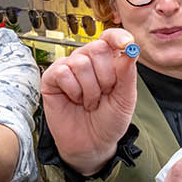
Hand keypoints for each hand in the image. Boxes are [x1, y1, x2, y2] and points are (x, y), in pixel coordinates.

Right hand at [39, 28, 137, 174]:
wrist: (92, 144)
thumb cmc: (109, 121)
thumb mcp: (125, 99)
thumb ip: (127, 74)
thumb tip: (130, 51)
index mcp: (108, 61)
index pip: (110, 37)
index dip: (118, 37)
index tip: (127, 45)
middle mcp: (87, 60)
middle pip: (97, 48)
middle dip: (105, 76)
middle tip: (105, 93)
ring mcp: (68, 67)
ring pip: (80, 62)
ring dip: (90, 89)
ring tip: (90, 102)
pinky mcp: (51, 78)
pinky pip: (63, 72)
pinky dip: (73, 90)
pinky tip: (75, 100)